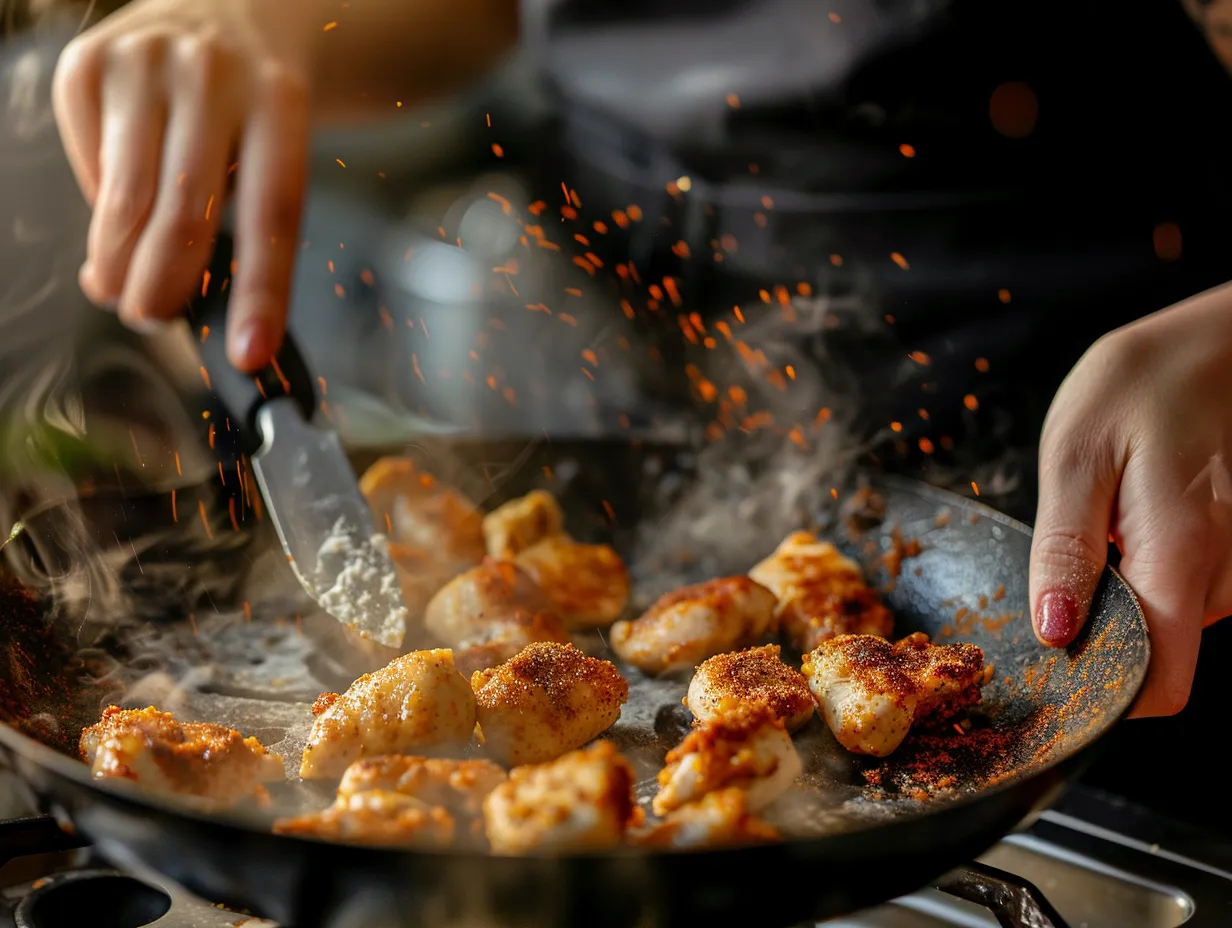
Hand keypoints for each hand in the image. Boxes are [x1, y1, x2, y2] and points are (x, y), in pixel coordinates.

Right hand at [52, 0, 313, 371]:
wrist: (228, 13)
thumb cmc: (255, 108)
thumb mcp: (275, 150)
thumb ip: (242, 221)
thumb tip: (177, 303)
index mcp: (280, 100)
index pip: (272, 216)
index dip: (259, 293)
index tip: (248, 353)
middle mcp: (212, 74)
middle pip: (185, 214)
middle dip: (163, 287)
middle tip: (152, 318)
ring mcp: (144, 63)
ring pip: (126, 201)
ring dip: (120, 265)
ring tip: (122, 292)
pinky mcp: (88, 64)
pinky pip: (89, 168)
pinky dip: (101, 209)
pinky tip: (119, 213)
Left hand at [1029, 281, 1231, 716]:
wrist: (1219, 338)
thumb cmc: (1143, 385)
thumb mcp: (1076, 456)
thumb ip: (1067, 551)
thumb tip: (1056, 632)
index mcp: (1182, 555)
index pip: (1165, 683)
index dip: (1109, 692)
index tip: (1062, 663)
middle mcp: (1229, 572)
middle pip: (1162, 648)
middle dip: (1107, 615)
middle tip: (1082, 543)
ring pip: (1175, 612)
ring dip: (1130, 579)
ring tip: (1111, 511)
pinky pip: (1192, 579)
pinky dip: (1156, 557)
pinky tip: (1139, 506)